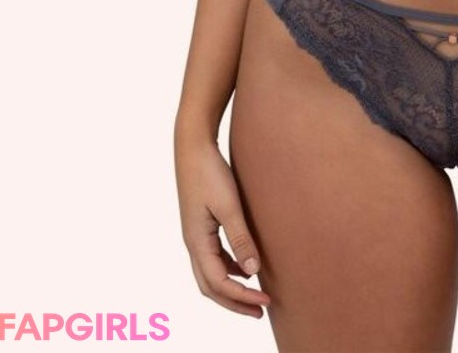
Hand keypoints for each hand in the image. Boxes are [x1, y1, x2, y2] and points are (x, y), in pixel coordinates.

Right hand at [175, 132, 272, 316]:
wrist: (193, 146)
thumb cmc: (210, 172)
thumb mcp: (229, 205)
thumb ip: (241, 238)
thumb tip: (253, 273)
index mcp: (197, 242)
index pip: (218, 284)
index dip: (241, 297)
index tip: (265, 303)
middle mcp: (193, 243)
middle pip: (210, 287)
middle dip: (234, 302)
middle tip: (260, 311)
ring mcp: (195, 235)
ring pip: (211, 274)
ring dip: (232, 287)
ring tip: (255, 296)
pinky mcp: (201, 225)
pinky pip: (214, 257)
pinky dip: (230, 268)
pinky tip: (246, 267)